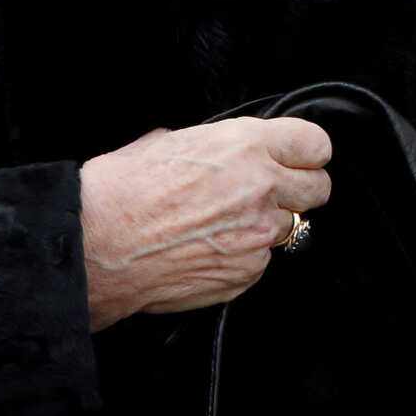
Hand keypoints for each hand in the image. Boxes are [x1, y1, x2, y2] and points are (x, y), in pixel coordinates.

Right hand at [78, 116, 331, 328]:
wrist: (96, 246)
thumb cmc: (120, 190)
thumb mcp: (168, 141)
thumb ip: (213, 145)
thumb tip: (220, 151)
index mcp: (246, 145)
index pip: (314, 143)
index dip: (305, 152)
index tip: (298, 158)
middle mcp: (261, 188)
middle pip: (318, 188)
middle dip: (299, 190)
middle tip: (272, 193)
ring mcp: (257, 236)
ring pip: (289, 228)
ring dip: (265, 225)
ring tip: (224, 225)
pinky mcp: (245, 273)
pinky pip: (261, 262)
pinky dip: (243, 257)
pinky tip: (209, 250)